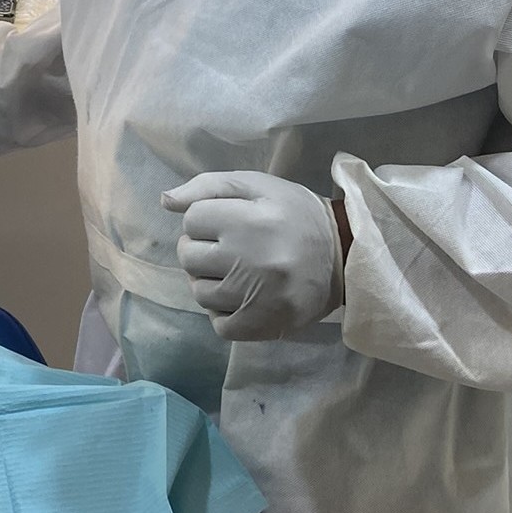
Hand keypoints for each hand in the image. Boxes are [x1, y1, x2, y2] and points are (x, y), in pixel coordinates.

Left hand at [162, 171, 342, 340]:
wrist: (345, 257)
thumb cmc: (296, 216)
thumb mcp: (258, 186)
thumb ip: (208, 187)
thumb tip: (166, 201)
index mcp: (252, 221)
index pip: (192, 219)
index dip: (205, 218)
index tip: (229, 222)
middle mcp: (252, 261)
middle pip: (189, 257)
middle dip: (202, 249)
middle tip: (230, 247)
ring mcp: (257, 298)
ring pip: (199, 292)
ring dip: (210, 281)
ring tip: (237, 271)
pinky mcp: (263, 326)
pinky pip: (219, 324)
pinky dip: (224, 312)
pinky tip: (242, 297)